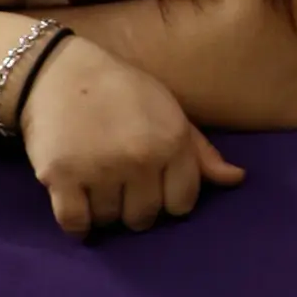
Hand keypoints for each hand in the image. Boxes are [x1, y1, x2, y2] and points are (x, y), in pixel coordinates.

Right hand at [20, 36, 246, 237]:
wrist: (59, 72)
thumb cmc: (121, 91)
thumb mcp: (169, 112)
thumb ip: (200, 151)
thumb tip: (237, 179)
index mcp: (172, 141)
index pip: (182, 203)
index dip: (168, 198)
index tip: (153, 184)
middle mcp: (140, 158)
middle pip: (145, 218)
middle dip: (135, 206)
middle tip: (120, 183)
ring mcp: (100, 170)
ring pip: (110, 221)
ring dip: (103, 210)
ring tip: (96, 183)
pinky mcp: (61, 177)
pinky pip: (75, 224)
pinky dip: (77, 224)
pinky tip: (76, 203)